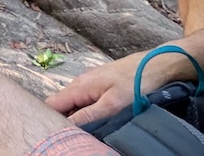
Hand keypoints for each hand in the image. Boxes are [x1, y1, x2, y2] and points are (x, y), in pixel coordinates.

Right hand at [45, 48, 181, 125]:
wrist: (155, 65)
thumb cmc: (135, 83)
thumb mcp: (112, 104)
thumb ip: (88, 115)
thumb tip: (66, 126)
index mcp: (79, 86)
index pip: (52, 104)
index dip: (48, 118)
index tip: (52, 134)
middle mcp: (80, 83)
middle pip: (61, 106)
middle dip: (62, 121)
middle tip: (69, 138)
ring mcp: (90, 84)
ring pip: (73, 104)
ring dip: (74, 118)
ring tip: (80, 134)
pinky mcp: (100, 86)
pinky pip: (84, 102)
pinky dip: (85, 113)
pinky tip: (93, 123)